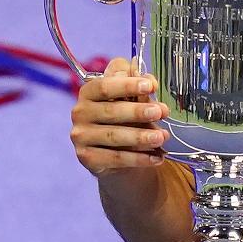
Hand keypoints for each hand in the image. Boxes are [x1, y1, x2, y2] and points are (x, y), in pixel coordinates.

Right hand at [69, 56, 170, 176]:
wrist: (117, 149)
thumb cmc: (126, 114)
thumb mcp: (132, 96)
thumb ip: (138, 85)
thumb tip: (151, 82)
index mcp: (89, 92)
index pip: (105, 86)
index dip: (128, 85)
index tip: (151, 86)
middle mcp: (81, 113)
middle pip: (111, 111)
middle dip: (138, 112)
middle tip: (161, 112)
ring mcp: (81, 137)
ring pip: (114, 136)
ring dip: (141, 137)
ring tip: (161, 137)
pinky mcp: (87, 158)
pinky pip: (115, 158)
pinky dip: (138, 158)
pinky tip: (156, 158)